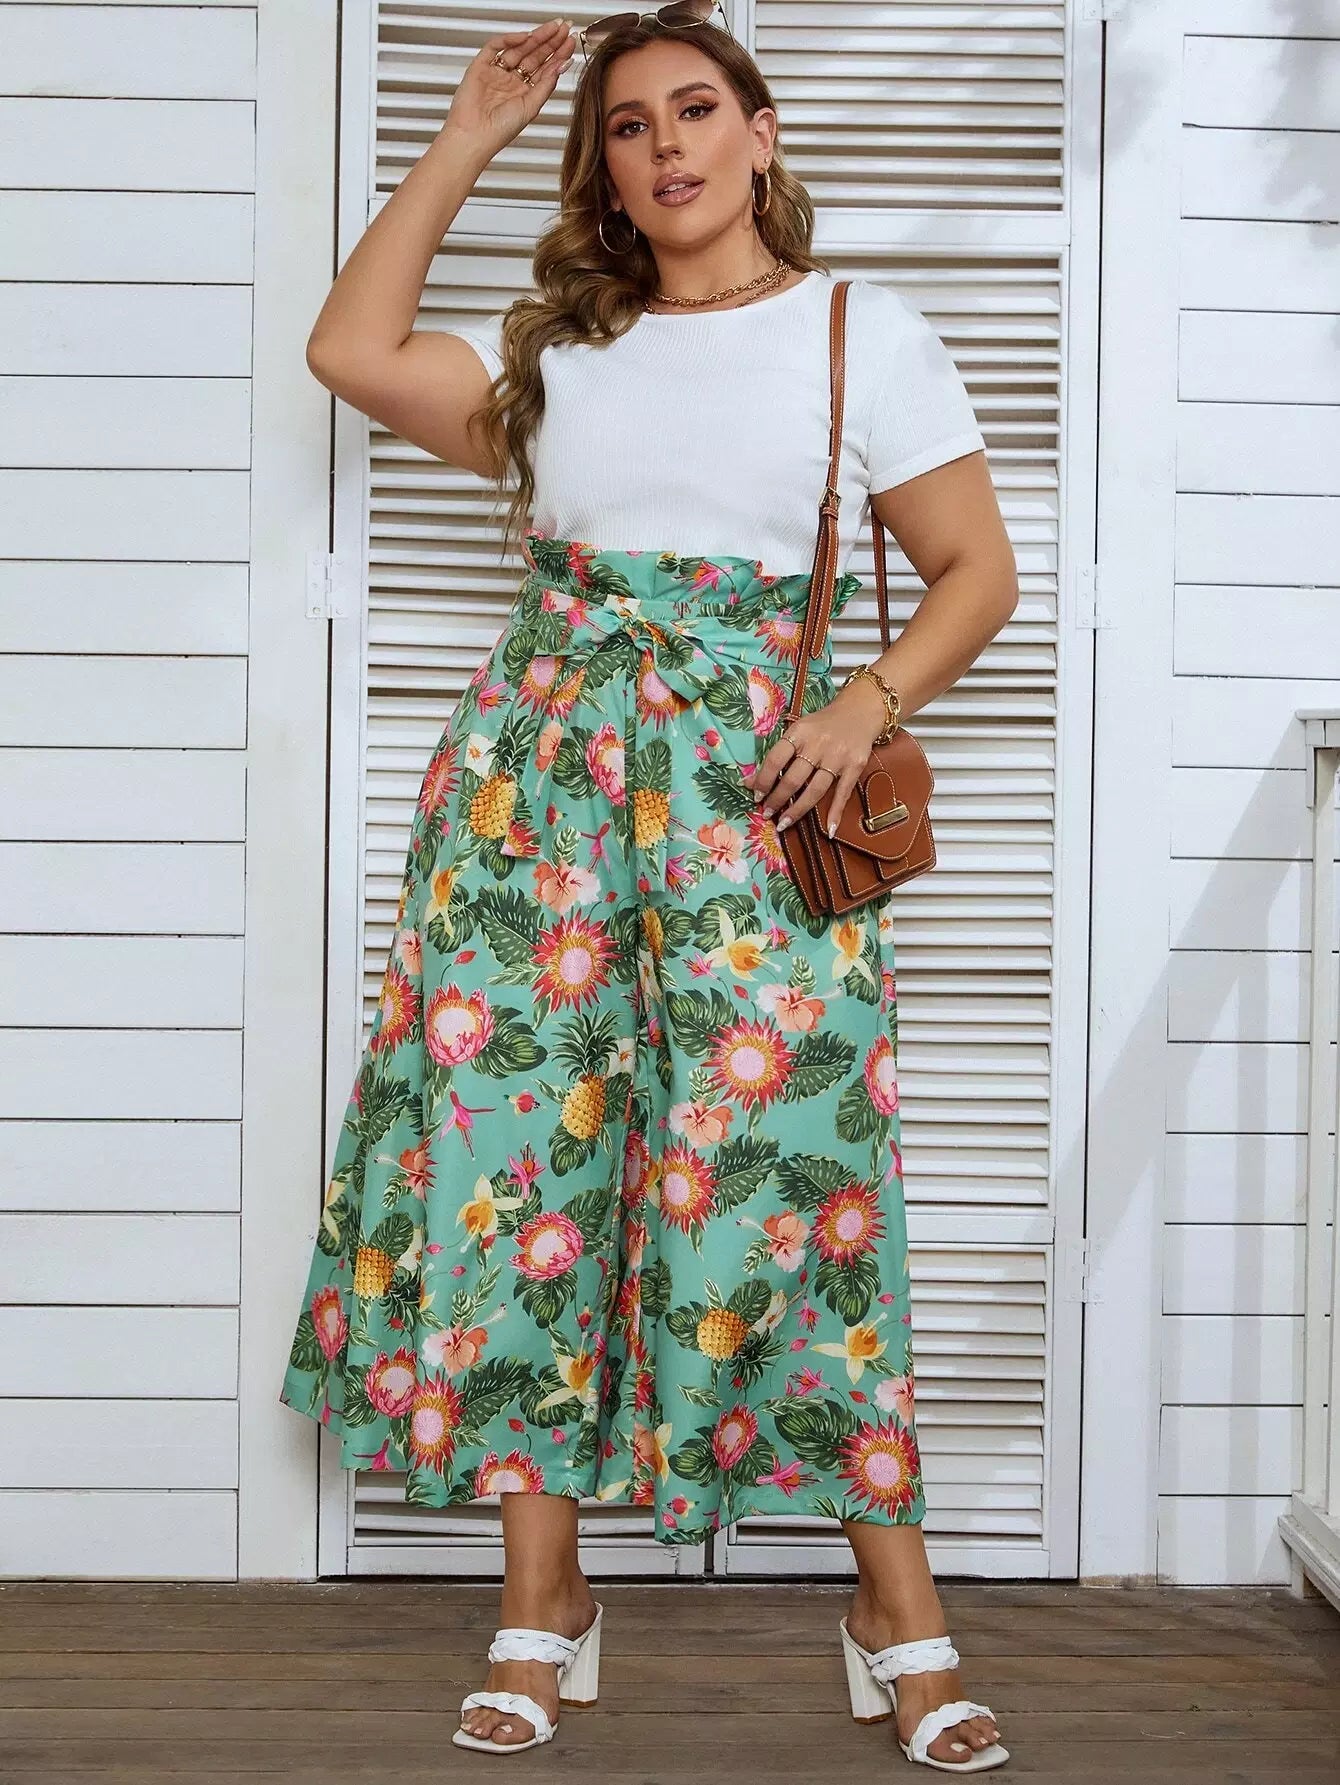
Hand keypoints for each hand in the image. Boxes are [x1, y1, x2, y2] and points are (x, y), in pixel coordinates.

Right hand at [443, 20, 575, 159]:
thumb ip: (547, 84)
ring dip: (536, 37)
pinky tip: (525, 36)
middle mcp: (511, 81)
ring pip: (518, 48)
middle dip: (550, 41)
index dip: (558, 55)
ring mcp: (497, 72)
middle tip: (565, 29)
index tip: (570, 42)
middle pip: (534, 55)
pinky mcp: (481, 66)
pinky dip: (510, 39)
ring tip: (552, 28)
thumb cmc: (500, 130)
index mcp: (525, 93)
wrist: (475, 135)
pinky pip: (496, 47)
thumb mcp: (532, 106)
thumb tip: (562, 65)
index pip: (545, 69)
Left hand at [752, 676, 888, 835]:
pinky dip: (835, 812)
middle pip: (793, 779)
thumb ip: (779, 754)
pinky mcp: (855, 766)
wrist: (860, 710)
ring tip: (784, 824)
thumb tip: (749, 781)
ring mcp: (838, 757)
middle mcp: (818, 744)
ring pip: (815, 790)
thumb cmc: (823, 723)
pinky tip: (829, 830)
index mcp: (799, 732)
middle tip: (767, 814)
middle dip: (777, 799)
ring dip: (798, 810)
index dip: (763, 780)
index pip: (775, 759)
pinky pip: (843, 793)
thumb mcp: (799, 730)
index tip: (756, 796)